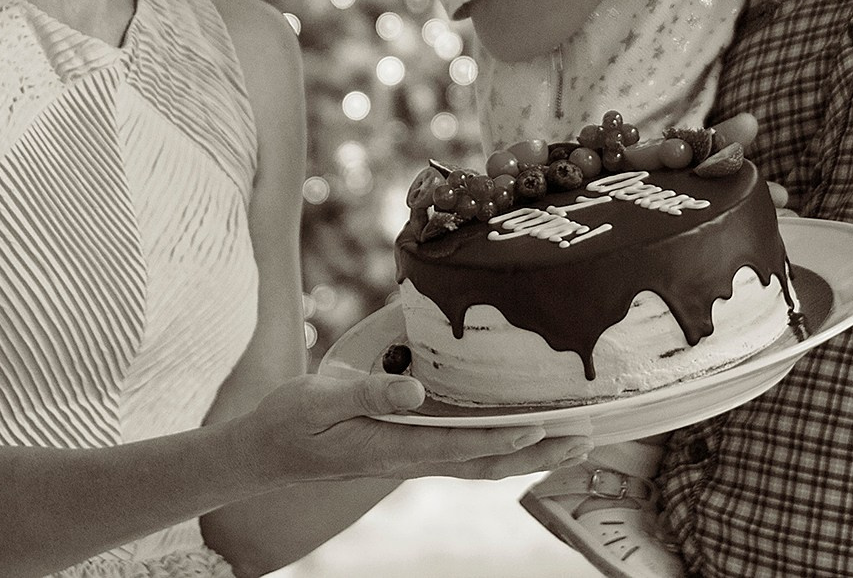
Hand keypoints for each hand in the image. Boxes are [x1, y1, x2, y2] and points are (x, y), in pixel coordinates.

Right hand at [244, 374, 590, 484]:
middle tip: (585, 440)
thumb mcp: (320, 399)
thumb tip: (414, 387)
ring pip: (484, 461)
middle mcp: (413, 458)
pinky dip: (504, 445)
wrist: (267, 452)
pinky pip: (468, 452)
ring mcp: (415, 457)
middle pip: (488, 463)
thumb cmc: (291, 422)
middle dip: (538, 454)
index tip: (544, 427)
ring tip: (575, 440)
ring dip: (531, 453)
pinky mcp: (411, 448)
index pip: (462, 446)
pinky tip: (526, 432)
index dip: (505, 438)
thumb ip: (367, 391)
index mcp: (394, 447)